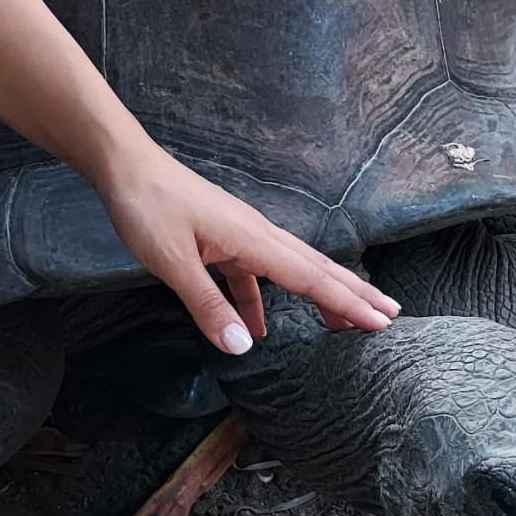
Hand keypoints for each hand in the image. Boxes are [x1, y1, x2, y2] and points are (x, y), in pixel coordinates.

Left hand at [98, 142, 399, 352]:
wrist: (126, 167)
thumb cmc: (148, 208)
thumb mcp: (173, 263)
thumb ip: (208, 305)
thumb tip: (245, 348)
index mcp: (253, 239)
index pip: (310, 277)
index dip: (346, 302)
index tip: (381, 322)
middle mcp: (256, 234)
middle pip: (315, 268)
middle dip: (352, 293)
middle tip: (389, 317)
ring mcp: (241, 234)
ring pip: (291, 269)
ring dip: (318, 294)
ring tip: (343, 322)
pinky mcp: (223, 237)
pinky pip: (254, 274)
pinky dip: (262, 300)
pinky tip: (257, 327)